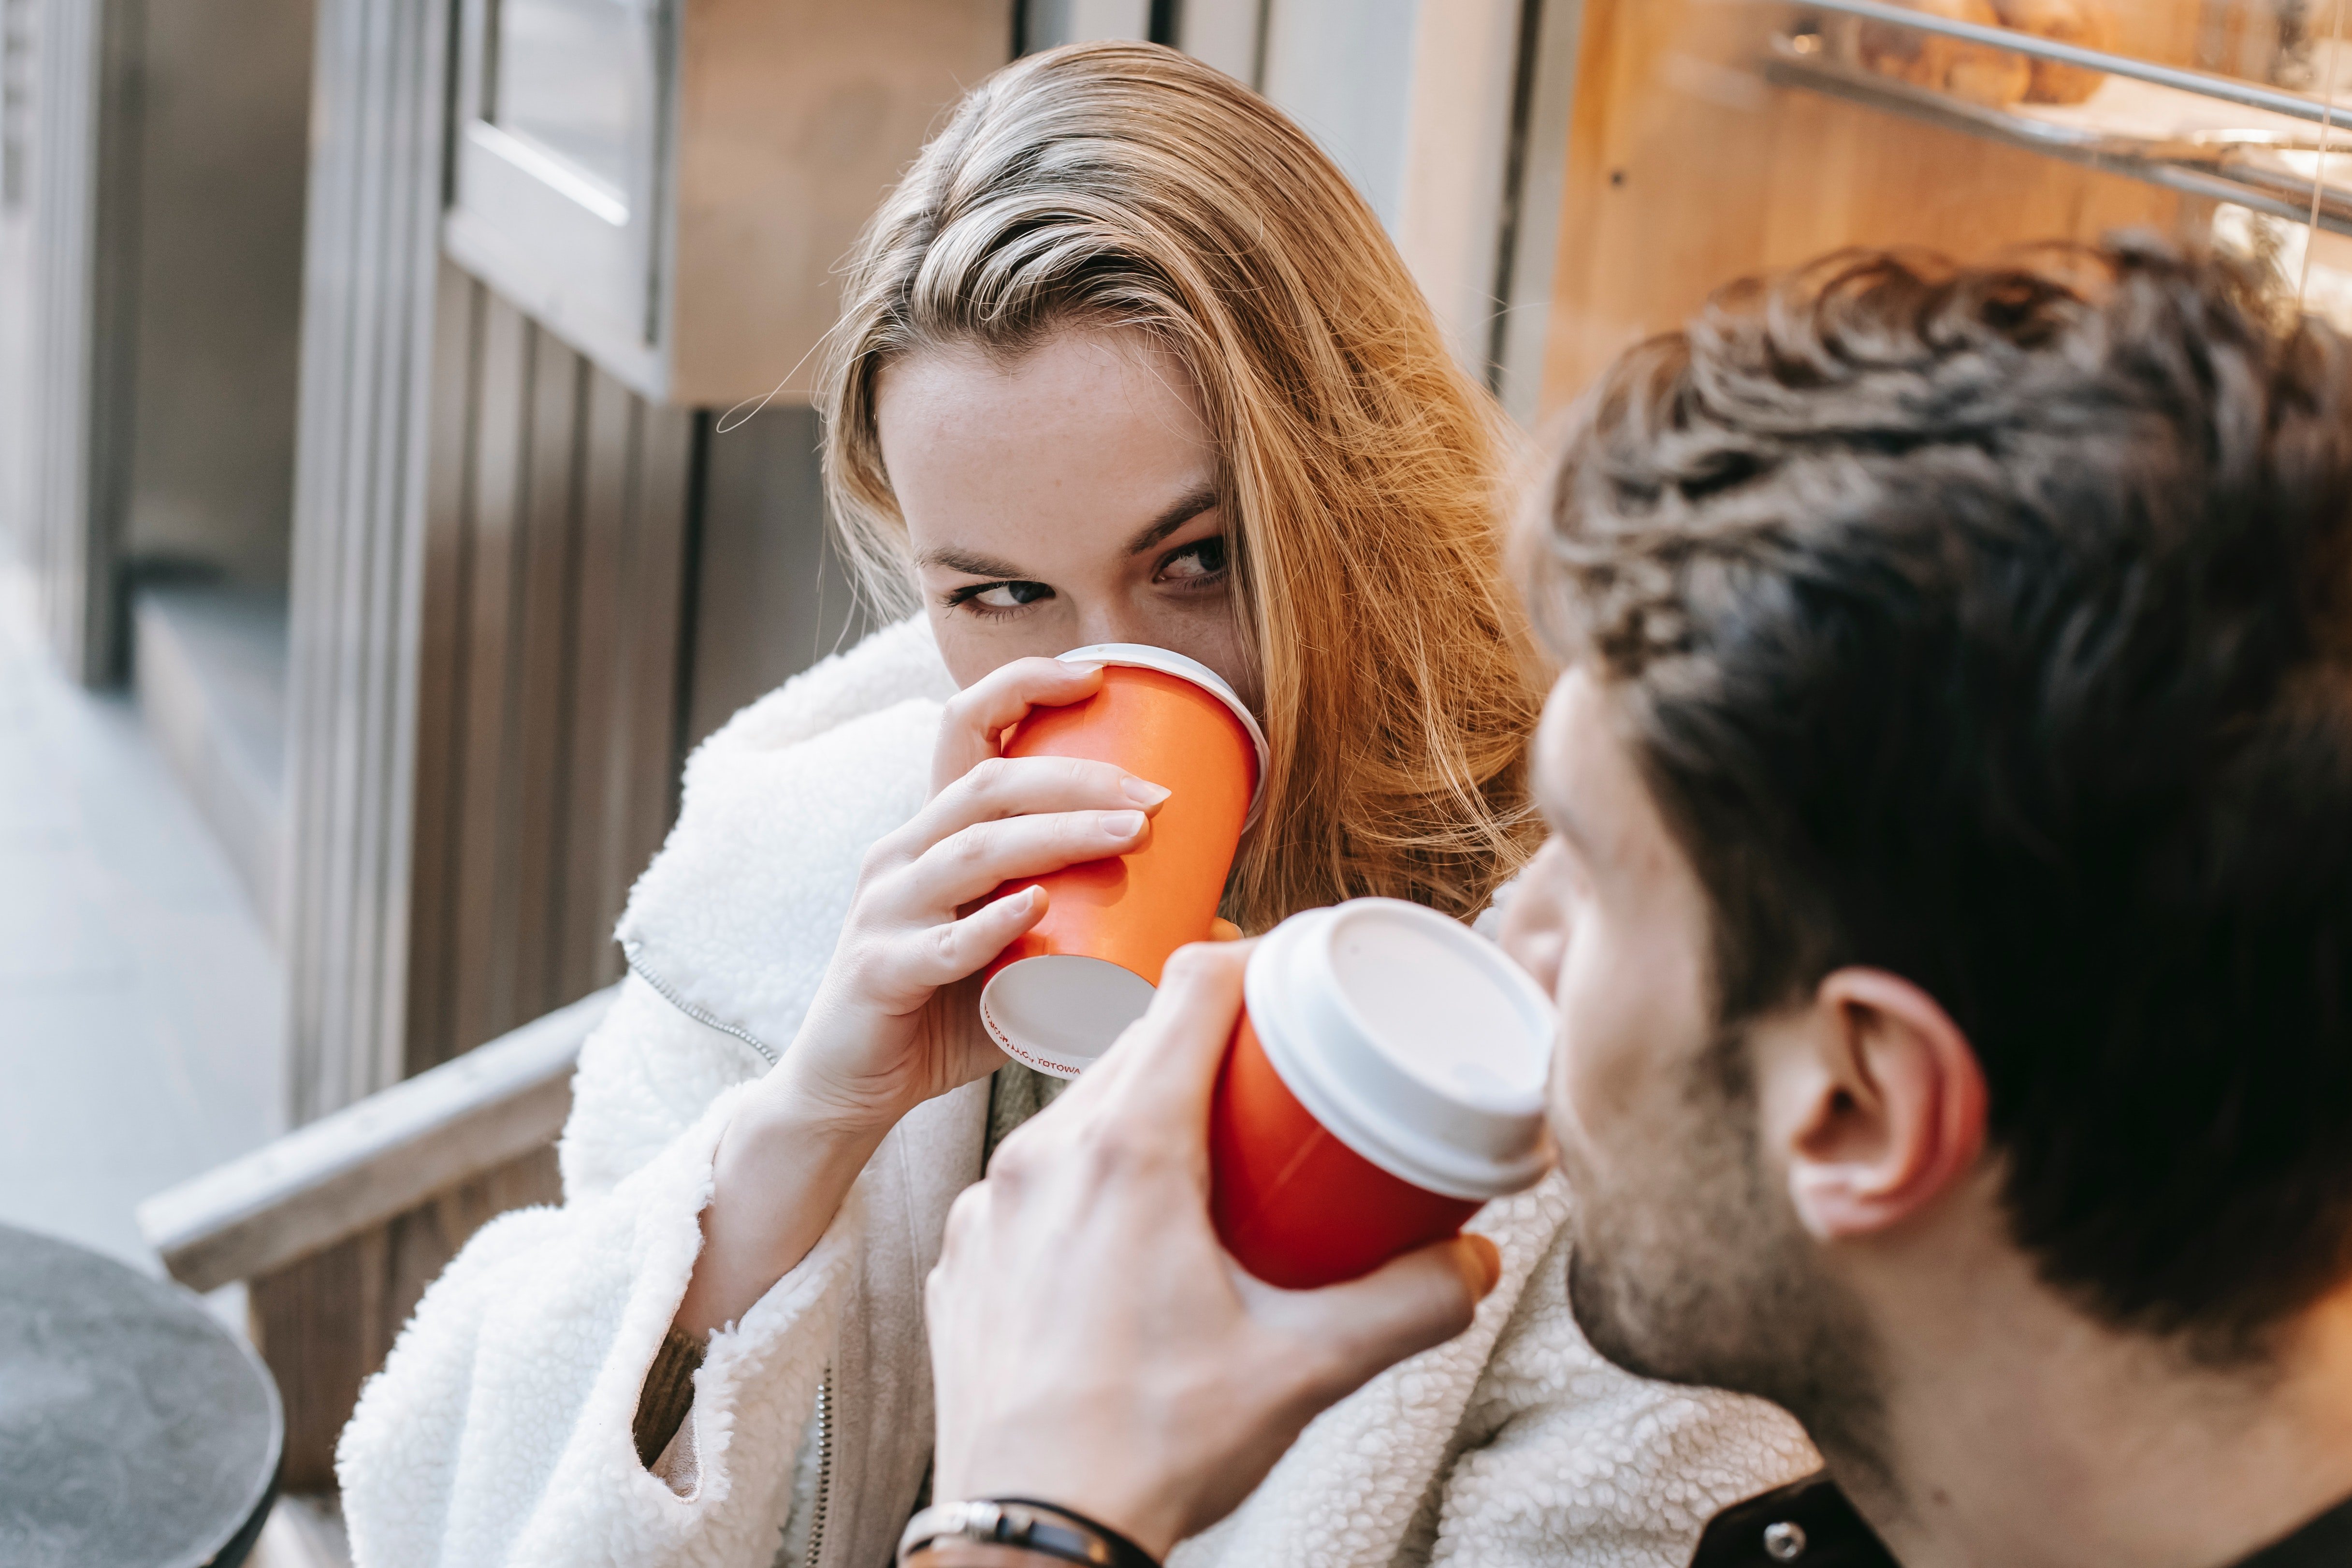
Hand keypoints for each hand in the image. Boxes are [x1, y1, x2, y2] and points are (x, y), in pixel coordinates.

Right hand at [677, 657, 1162, 1338]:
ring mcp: (884, 912)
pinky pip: (936, 942)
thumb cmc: (948, 1017)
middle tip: (1156, 794)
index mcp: (934, 833)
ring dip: (1055, 835)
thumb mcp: (1028, 960)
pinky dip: (988, 925)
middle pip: (987, 782)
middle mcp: (902, 855)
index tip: (1097, 675)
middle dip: (1076, 774)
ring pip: (971, 850)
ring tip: (1127, 832)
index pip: (965, 729)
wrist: (851, 1093)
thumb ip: (1101, 934)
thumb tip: (1214, 925)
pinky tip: (1034, 912)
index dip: (1023, 687)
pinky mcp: (877, 972)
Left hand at [926, 941, 1501, 1559]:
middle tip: (1269, 1081)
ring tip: (1202, 1166)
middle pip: (1134, 1048)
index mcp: (1128, 1152)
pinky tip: (1119, 1244)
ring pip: (1076, 1114)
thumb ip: (1407, 1304)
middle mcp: (1044, 1155)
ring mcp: (989, 1204)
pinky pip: (1028, 1183)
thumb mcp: (1304, 1369)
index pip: (1189, 989)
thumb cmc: (1153, 1447)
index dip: (1247, 959)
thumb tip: (1475, 1259)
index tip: (1289, 970)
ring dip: (1139, 1116)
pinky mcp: (961, 1254)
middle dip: (1206, 1049)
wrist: (1027, 1540)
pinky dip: (1079, 1187)